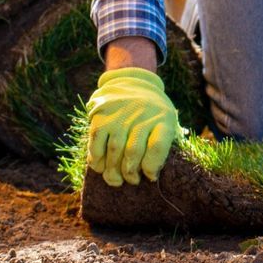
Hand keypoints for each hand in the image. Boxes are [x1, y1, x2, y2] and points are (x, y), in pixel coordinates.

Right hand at [85, 67, 181, 186]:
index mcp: (163, 117)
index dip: (152, 167)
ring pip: (114, 150)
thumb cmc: (151, 113)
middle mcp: (142, 114)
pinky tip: (100, 166)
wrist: (132, 81)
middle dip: (130, 173)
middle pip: (134, 152)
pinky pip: (96, 142)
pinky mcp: (101, 114)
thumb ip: (160, 146)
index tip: (150, 177)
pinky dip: (96, 159)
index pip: (158, 146)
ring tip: (115, 179)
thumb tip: (149, 176)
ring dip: (112, 171)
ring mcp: (120, 113)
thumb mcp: (166, 122)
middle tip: (130, 181)